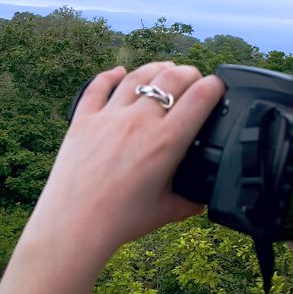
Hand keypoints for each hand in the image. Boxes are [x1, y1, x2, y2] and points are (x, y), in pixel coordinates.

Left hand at [25, 61, 225, 256]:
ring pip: (138, 77)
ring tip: (165, 70)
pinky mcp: (83, 119)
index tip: (218, 88)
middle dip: (190, 73)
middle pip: (173, 77)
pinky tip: (119, 72)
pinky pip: (98, 86)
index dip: (216, 85)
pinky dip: (111, 75)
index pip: (201, 96)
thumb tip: (201, 200)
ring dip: (156, 69)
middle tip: (194, 80)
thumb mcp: (166, 212)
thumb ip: (189, 201)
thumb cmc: (120, 220)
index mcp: (167, 141)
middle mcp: (140, 121)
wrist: (74, 224)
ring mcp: (109, 116)